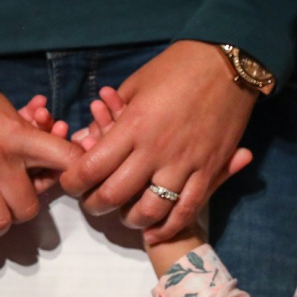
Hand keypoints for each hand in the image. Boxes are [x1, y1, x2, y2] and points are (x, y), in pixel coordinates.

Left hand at [60, 41, 257, 240]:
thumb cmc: (175, 68)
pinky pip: (187, 209)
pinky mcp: (209, 170)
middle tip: (92, 202)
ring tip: (124, 215)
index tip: (70, 183)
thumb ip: (111, 118)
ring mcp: (184, 163)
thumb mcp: (135, 85)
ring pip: (150, 209)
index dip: (73, 182)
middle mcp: (154, 150)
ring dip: (131, 219)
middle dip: (95, 205)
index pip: (91, 168)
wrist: (227, 64)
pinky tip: (154, 233)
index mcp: (132, 126)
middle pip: (114, 195)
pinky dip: (168, 227)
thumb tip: (88, 140)